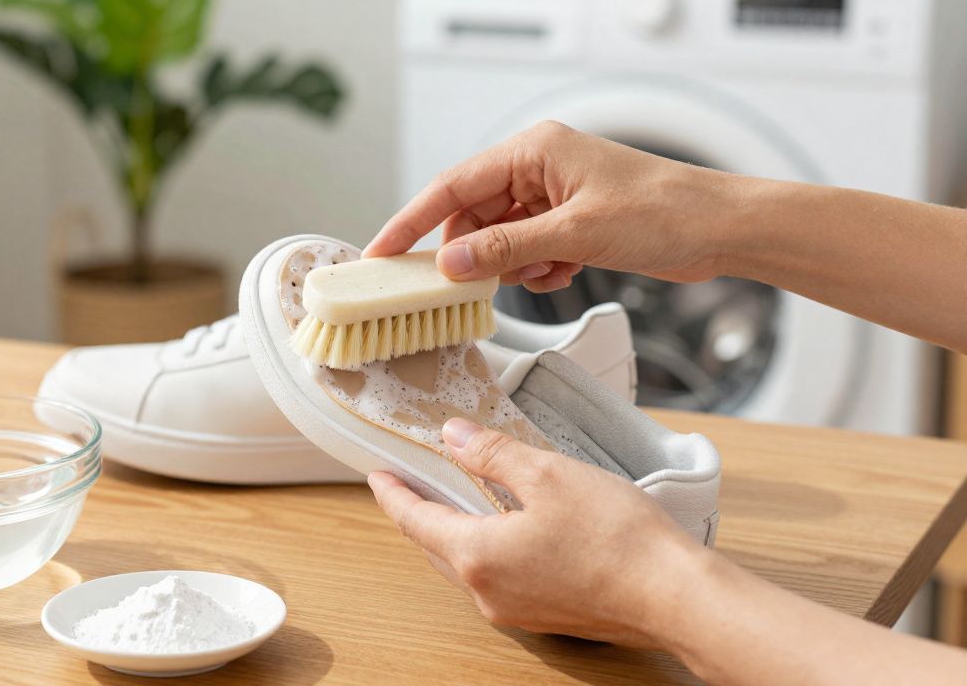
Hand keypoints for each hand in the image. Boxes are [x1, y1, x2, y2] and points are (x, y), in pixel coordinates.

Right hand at [364, 121, 740, 290]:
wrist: (721, 228)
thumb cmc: (665, 211)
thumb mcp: (576, 233)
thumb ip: (507, 248)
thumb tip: (451, 263)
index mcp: (534, 151)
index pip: (453, 185)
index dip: (411, 220)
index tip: (381, 252)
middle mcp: (538, 166)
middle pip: (472, 214)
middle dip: (471, 253)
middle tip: (460, 287)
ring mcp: (553, 194)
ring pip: (499, 236)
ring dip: (510, 264)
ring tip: (543, 271)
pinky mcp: (569, 220)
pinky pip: (526, 249)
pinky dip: (534, 268)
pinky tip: (563, 271)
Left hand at [368, 417, 705, 646]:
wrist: (676, 598)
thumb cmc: (619, 539)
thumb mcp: (548, 475)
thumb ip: (492, 454)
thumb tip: (452, 437)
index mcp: (477, 556)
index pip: (414, 520)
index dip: (393, 493)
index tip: (377, 474)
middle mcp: (487, 592)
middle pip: (434, 546)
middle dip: (419, 512)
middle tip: (410, 482)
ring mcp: (515, 610)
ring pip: (466, 564)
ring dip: (454, 530)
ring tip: (455, 496)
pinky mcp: (544, 616)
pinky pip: (497, 577)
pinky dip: (487, 548)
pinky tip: (505, 526)